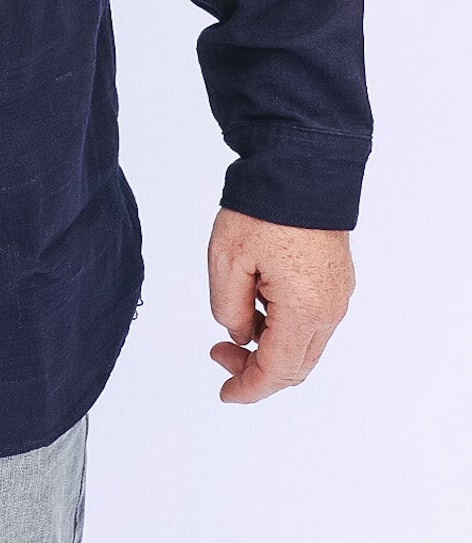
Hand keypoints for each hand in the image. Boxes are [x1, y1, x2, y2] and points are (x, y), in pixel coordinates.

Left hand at [206, 205, 353, 403]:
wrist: (301, 165)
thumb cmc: (264, 209)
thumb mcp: (227, 261)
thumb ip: (228, 309)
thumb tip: (241, 333)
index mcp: (304, 310)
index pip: (277, 371)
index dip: (248, 388)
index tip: (226, 394)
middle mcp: (330, 309)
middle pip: (296, 365)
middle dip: (256, 370)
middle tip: (220, 353)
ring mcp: (338, 293)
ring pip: (305, 343)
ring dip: (271, 346)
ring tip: (236, 321)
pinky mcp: (338, 278)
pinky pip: (313, 319)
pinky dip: (285, 326)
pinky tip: (259, 303)